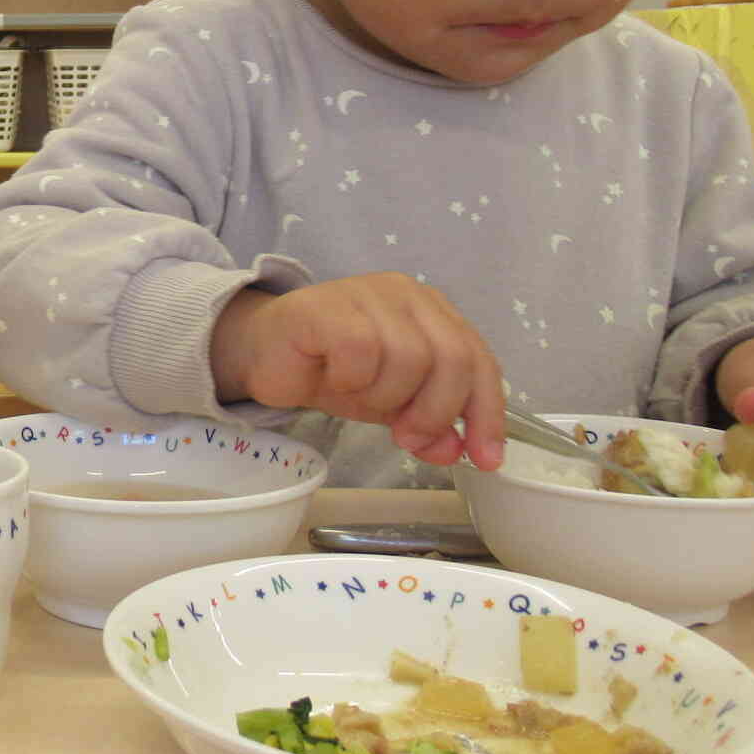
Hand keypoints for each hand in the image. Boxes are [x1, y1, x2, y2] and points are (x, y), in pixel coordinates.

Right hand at [209, 275, 506, 469]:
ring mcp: (367, 294)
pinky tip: (334, 377)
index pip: (480, 361)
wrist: (266, 354)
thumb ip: (429, 424)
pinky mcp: (327, 305)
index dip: (487, 413)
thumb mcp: (391, 405)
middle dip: (435, 411)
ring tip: (358, 396)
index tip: (484, 459)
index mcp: (433, 313)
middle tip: (406, 437)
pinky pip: (360, 350)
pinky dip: (352, 379)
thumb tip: (458, 450)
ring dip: (385, 396)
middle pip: (453, 359)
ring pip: (409, 357)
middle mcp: (407, 295)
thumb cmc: (333, 371)